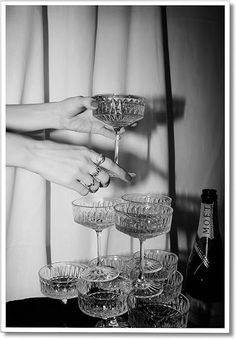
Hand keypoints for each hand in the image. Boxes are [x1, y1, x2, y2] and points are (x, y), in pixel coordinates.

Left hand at [7, 96, 123, 138]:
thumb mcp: (77, 100)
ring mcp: (98, 121)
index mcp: (97, 102)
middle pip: (114, 115)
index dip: (121, 106)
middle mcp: (100, 112)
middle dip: (123, 118)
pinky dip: (111, 135)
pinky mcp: (95, 128)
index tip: (128, 108)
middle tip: (131, 121)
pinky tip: (117, 137)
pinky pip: (105, 132)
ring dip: (119, 128)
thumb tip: (94, 104)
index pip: (111, 104)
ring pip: (111, 124)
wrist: (61, 116)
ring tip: (125, 130)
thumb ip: (87, 101)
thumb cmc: (68, 106)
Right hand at [7, 133, 131, 194]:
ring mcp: (78, 172)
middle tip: (101, 183)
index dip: (122, 172)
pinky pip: (84, 191)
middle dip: (105, 182)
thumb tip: (101, 169)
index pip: (110, 164)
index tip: (129, 177)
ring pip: (95, 186)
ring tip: (84, 182)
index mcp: (88, 152)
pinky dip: (83, 191)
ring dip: (92, 187)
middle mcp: (86, 162)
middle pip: (105, 178)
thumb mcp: (77, 150)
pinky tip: (77, 186)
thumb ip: (89, 158)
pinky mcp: (70, 181)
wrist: (40, 153)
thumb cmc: (56, 151)